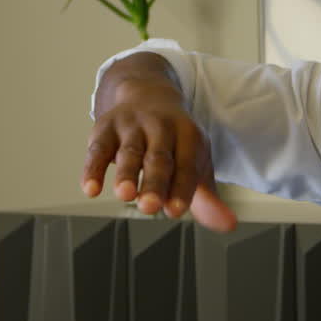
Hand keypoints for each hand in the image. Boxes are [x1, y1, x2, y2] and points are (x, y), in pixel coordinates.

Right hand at [81, 54, 236, 231]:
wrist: (146, 95)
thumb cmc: (175, 142)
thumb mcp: (194, 164)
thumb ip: (207, 198)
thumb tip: (229, 225)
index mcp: (188, 135)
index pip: (187, 164)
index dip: (182, 187)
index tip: (176, 210)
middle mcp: (160, 127)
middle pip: (159, 157)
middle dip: (155, 182)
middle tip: (150, 206)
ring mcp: (132, 125)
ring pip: (129, 150)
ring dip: (126, 173)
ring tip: (124, 194)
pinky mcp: (105, 128)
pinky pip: (98, 149)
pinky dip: (93, 168)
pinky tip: (91, 189)